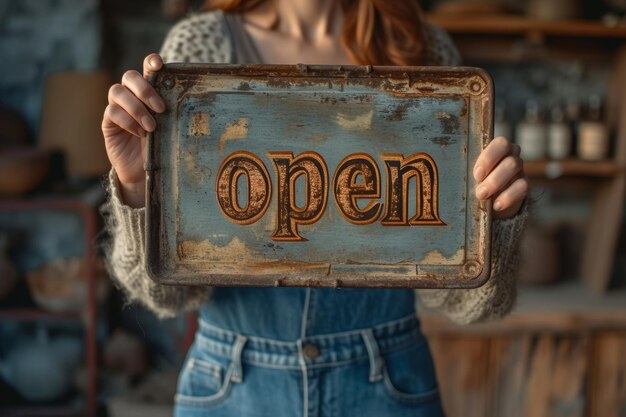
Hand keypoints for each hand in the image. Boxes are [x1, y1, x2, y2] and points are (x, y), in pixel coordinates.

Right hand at [102, 53, 165, 207]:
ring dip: (136, 108)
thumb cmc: (162, 146)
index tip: (158, 64)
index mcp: (148, 92)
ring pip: (118, 91)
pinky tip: (140, 133)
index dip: (150, 62)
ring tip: (151, 127)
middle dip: (145, 89)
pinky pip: (112, 112)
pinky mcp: (108, 122)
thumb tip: (196, 104)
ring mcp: (117, 107)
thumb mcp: (171, 128)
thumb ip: (174, 113)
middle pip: (130, 76)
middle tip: (160, 109)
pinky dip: (127, 121)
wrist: (144, 172)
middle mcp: (131, 95)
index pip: (147, 69)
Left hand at [473, 136, 528, 218]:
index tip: (477, 174)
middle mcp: (510, 155)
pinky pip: (522, 186)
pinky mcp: (523, 185)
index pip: (500, 144)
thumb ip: (465, 170)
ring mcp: (519, 169)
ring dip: (496, 183)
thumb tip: (449, 171)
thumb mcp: (468, 175)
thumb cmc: (474, 183)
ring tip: (482, 196)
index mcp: (496, 148)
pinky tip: (496, 205)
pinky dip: (508, 197)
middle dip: (492, 176)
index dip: (489, 158)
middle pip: (508, 157)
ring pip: (514, 167)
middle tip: (479, 191)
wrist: (488, 203)